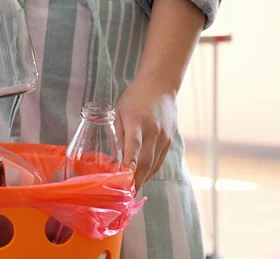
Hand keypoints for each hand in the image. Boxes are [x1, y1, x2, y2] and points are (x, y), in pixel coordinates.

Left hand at [114, 74, 175, 190]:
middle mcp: (153, 131)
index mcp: (137, 122)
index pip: (134, 145)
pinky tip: (142, 177)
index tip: (125, 177)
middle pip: (145, 161)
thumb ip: (119, 134)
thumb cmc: (134, 99)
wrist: (160, 88)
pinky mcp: (169, 141)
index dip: (130, 162)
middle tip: (125, 195)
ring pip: (153, 164)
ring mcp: (164, 138)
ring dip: (143, 179)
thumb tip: (115, 158)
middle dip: (136, 179)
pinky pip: (159, 161)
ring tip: (131, 192)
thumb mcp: (120, 112)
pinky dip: (150, 171)